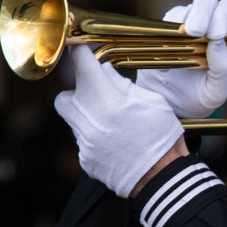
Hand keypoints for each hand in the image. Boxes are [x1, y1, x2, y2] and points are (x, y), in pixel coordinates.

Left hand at [55, 44, 184, 197]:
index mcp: (107, 99)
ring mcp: (84, 141)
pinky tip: (113, 143)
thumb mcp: (152, 101)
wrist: (162, 177)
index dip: (79, 53)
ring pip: (72, 120)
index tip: (78, 48)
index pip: (81, 64)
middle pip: (64, 96)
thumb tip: (105, 71)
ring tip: (110, 123)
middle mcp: (89, 119)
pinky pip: (81, 141)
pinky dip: (93, 138)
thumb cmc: (162, 136)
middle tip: (97, 96)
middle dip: (77, 94)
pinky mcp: (85, 159)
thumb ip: (123, 85)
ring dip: (85, 116)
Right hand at [136, 0, 226, 117]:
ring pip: (183, 9)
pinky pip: (164, 23)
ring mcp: (184, 25)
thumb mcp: (218, 91)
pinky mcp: (164, 32)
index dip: (222, 17)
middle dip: (201, 13)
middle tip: (194, 32)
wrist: (170, 105)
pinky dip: (166, 33)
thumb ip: (224, 69)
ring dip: (182, 22)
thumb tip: (218, 42)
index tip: (214, 35)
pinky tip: (168, 50)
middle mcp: (207, 23)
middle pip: (207, 1)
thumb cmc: (200, 97)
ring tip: (181, 41)